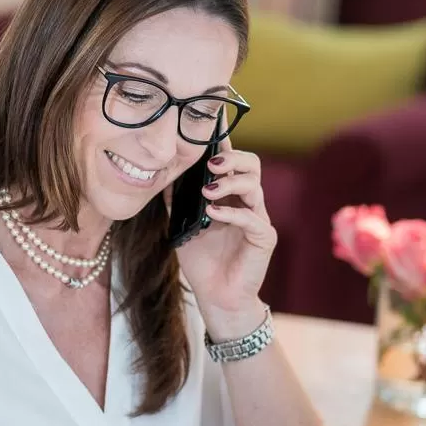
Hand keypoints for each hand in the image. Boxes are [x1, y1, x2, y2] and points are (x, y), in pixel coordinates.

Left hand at [172, 139, 275, 337]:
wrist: (217, 297)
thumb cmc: (203, 262)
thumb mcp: (183, 226)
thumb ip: (176, 201)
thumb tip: (162, 174)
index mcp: (231, 196)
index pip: (232, 162)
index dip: (224, 144)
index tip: (210, 128)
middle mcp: (247, 203)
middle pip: (252, 165)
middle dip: (233, 158)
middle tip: (211, 164)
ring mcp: (258, 219)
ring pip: (254, 186)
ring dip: (230, 183)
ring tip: (207, 191)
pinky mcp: (264, 238)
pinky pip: (253, 219)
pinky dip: (232, 213)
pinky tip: (212, 213)